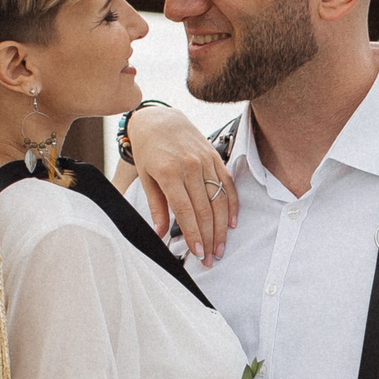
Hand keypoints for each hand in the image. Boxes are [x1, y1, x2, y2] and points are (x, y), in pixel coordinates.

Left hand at [123, 105, 235, 264]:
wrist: (159, 119)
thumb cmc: (149, 148)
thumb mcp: (145, 177)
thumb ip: (156, 206)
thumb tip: (159, 233)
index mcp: (169, 173)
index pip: (185, 212)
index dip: (194, 235)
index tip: (198, 253)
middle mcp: (190, 167)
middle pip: (205, 210)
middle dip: (209, 238)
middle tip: (210, 258)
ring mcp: (206, 162)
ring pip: (219, 201)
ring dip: (222, 228)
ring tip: (220, 247)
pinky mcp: (216, 158)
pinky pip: (228, 185)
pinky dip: (232, 205)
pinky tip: (232, 223)